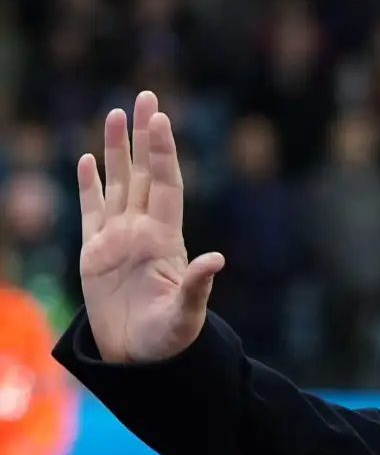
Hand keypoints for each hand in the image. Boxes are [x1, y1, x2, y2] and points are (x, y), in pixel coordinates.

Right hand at [77, 92, 224, 362]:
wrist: (142, 358)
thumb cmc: (169, 339)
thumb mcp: (186, 314)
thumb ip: (198, 285)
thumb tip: (217, 260)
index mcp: (166, 239)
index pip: (165, 184)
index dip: (164, 152)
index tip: (162, 120)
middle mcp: (144, 231)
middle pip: (143, 172)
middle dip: (144, 136)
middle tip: (147, 96)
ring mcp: (119, 239)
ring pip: (117, 183)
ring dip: (116, 150)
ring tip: (115, 114)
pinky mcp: (95, 252)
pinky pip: (91, 209)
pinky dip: (89, 184)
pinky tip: (87, 158)